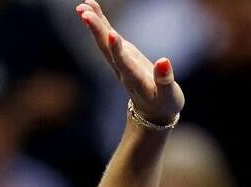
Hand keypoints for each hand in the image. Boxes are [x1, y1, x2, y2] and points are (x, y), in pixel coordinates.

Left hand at [76, 0, 183, 125]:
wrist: (152, 112)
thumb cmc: (164, 104)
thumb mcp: (168, 96)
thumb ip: (165, 80)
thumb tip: (164, 61)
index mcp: (135, 80)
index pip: (124, 64)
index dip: (118, 49)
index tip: (112, 33)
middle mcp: (123, 70)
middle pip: (107, 49)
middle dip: (97, 31)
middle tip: (84, 13)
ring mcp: (120, 61)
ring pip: (104, 42)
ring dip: (94, 24)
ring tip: (82, 6)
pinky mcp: (122, 54)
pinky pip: (108, 36)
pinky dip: (100, 22)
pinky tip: (90, 8)